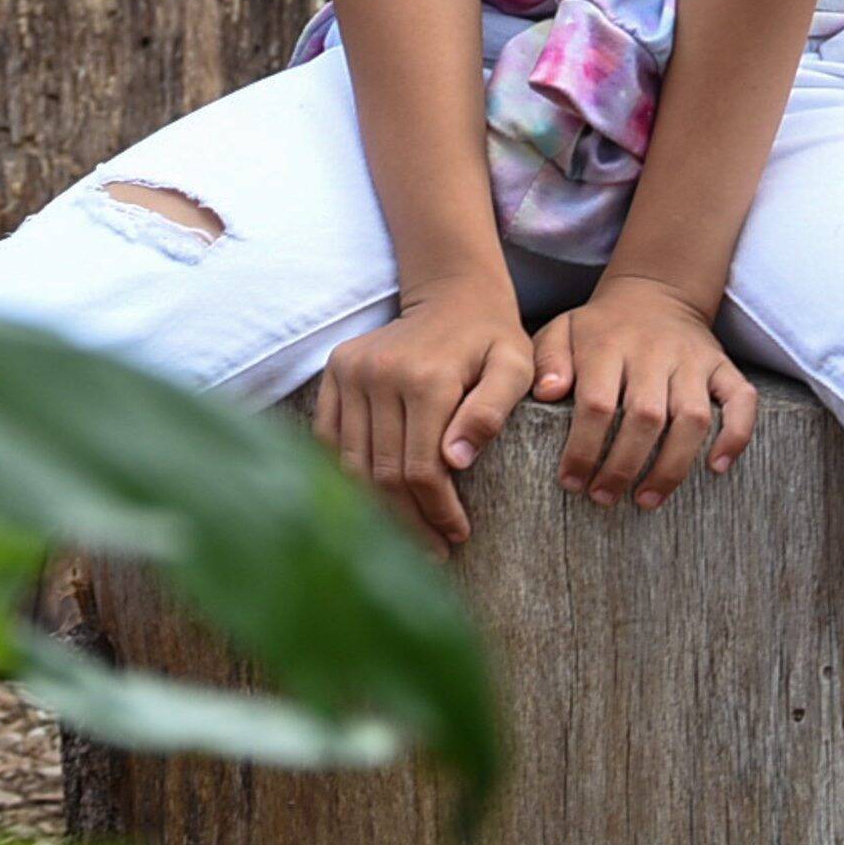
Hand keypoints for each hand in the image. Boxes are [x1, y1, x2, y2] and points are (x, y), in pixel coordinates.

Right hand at [316, 281, 535, 549]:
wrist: (453, 293)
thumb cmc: (493, 339)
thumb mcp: (515, 367)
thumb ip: (492, 410)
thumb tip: (457, 459)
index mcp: (426, 378)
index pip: (423, 469)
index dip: (438, 512)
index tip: (457, 535)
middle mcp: (379, 374)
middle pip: (384, 473)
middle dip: (409, 521)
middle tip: (433, 551)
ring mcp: (350, 372)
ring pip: (352, 464)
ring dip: (378, 509)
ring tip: (406, 537)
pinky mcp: (334, 372)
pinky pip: (328, 440)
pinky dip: (348, 475)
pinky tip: (374, 500)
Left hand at [530, 278, 755, 509]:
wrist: (656, 290)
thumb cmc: (601, 326)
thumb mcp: (563, 330)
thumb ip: (548, 361)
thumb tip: (546, 393)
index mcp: (609, 344)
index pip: (597, 403)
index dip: (584, 449)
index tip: (572, 482)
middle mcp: (655, 351)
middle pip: (645, 417)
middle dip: (624, 467)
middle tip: (604, 498)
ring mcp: (693, 359)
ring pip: (692, 417)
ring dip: (671, 466)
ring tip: (647, 500)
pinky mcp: (722, 365)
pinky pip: (741, 400)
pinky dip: (735, 435)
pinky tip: (716, 468)